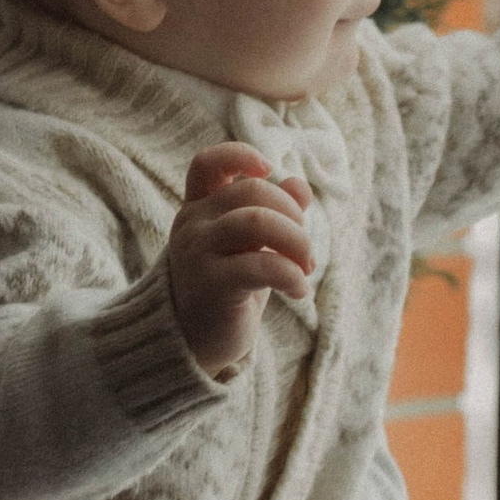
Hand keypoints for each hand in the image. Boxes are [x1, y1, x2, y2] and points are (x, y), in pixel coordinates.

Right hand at [166, 143, 315, 378]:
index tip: (269, 172)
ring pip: (258, 221)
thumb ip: (272, 214)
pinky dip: (292, 276)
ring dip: (298, 242)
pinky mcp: (211, 285)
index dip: (241, 156)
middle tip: (305, 249)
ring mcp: (198, 253)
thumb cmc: (227, 288)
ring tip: (307, 267)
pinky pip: (263, 266)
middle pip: (252, 190)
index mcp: (199, 208)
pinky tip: (299, 291)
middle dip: (293, 214)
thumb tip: (300, 186)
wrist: (192, 343)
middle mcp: (193, 224)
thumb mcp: (250, 247)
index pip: (208, 163)